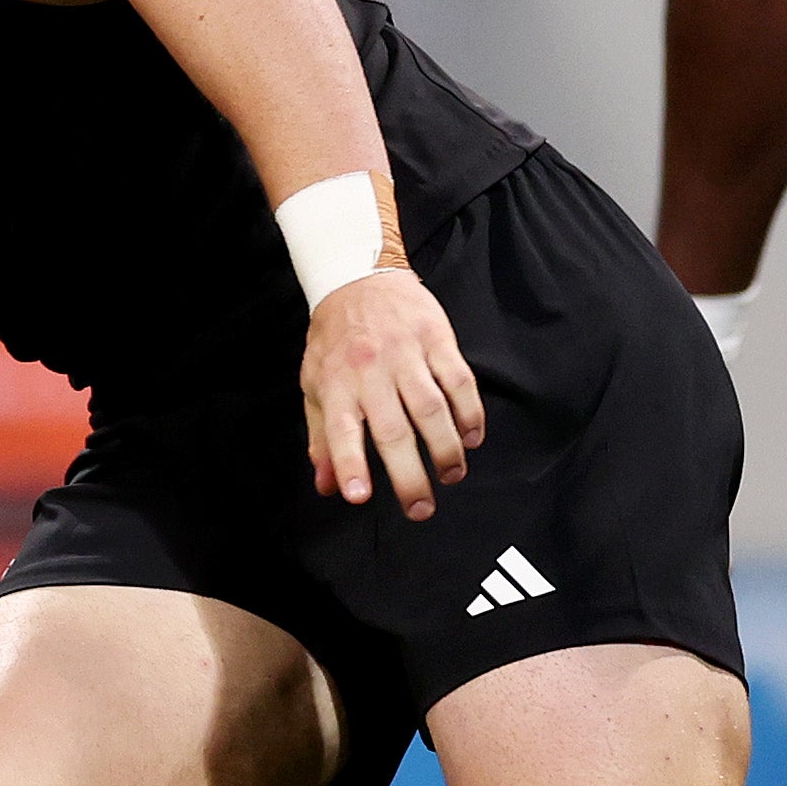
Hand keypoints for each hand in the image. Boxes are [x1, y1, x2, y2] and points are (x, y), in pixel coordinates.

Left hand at [303, 265, 483, 519]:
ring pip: (431, 409)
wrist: (357, 276)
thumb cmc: (335, 341)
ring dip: (445, 449)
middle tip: (421, 508)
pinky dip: (469, 413)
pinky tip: (471, 438)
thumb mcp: (316, 384)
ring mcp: (406, 353)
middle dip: (409, 476)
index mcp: (336, 384)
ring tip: (451, 476)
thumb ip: (323, 437)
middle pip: (393, 431)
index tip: (359, 496)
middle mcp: (370, 371)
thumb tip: (327, 486)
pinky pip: (459, 381)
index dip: (349, 465)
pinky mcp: (436, 338)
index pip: (340, 431)